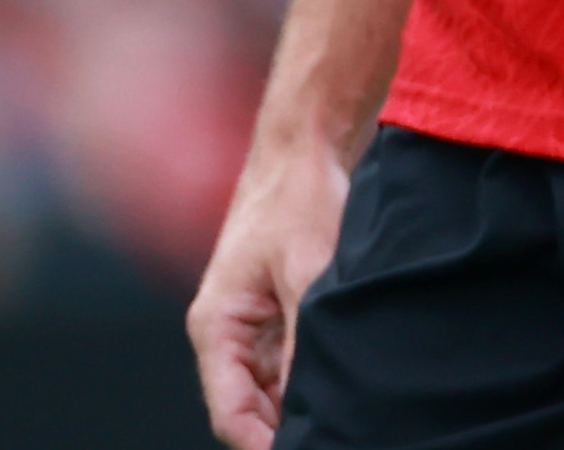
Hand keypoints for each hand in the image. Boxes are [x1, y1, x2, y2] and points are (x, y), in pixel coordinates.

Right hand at [187, 136, 351, 449]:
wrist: (307, 144)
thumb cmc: (299, 198)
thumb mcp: (308, 274)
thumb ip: (303, 343)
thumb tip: (309, 401)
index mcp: (216, 326)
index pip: (231, 413)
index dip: (265, 444)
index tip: (311, 449)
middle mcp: (227, 330)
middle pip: (250, 405)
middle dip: (285, 425)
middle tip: (337, 431)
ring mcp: (252, 320)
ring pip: (271, 384)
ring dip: (300, 398)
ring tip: (347, 409)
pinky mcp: (277, 307)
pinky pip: (288, 357)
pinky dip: (310, 371)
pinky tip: (346, 377)